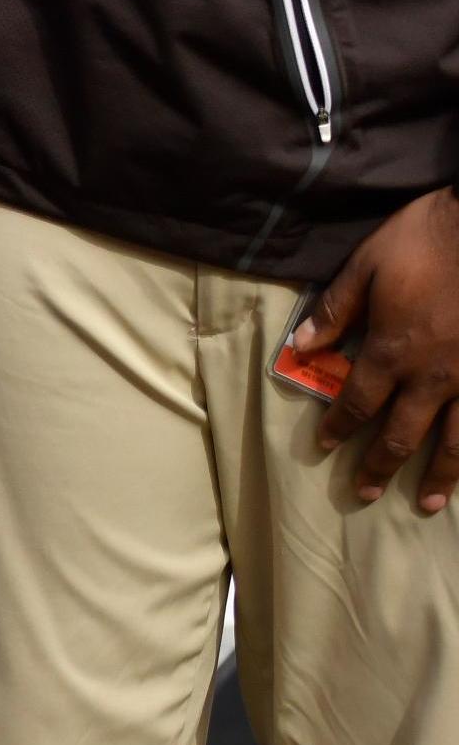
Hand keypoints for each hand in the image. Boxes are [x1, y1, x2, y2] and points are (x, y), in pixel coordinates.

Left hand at [296, 188, 458, 513]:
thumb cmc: (426, 241)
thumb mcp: (367, 266)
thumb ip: (335, 310)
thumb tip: (300, 346)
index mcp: (393, 351)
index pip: (357, 402)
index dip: (339, 427)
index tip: (325, 446)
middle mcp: (433, 378)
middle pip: (402, 434)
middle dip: (381, 466)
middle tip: (365, 493)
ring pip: (456, 443)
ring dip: (440, 476)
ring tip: (428, 504)